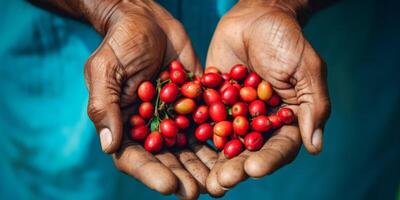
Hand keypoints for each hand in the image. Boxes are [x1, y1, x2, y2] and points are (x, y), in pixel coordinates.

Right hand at [83, 1, 216, 198]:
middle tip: (200, 192)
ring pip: (190, 148)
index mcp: (125, 125)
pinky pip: (208, 125)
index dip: (151, 174)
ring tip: (221, 182)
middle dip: (183, 177)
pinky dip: (220, 139)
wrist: (147, 20)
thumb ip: (106, 107)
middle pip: (166, 160)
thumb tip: (109, 147)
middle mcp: (151, 127)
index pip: (134, 158)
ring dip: (204, 166)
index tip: (169, 186)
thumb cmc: (120, 42)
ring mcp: (175, 117)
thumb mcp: (106, 70)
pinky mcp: (196, 104)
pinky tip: (234, 152)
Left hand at [205, 1, 330, 195]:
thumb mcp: (306, 69)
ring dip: (213, 160)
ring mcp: (234, 114)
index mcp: (285, 120)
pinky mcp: (212, 102)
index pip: (280, 147)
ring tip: (203, 176)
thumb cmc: (286, 40)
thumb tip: (315, 146)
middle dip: (236, 167)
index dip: (268, 160)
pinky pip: (203, 119)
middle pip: (249, 151)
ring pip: (224, 142)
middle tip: (222, 181)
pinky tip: (182, 145)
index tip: (254, 169)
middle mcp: (259, 122)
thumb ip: (312, 105)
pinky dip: (194, 132)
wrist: (255, 17)